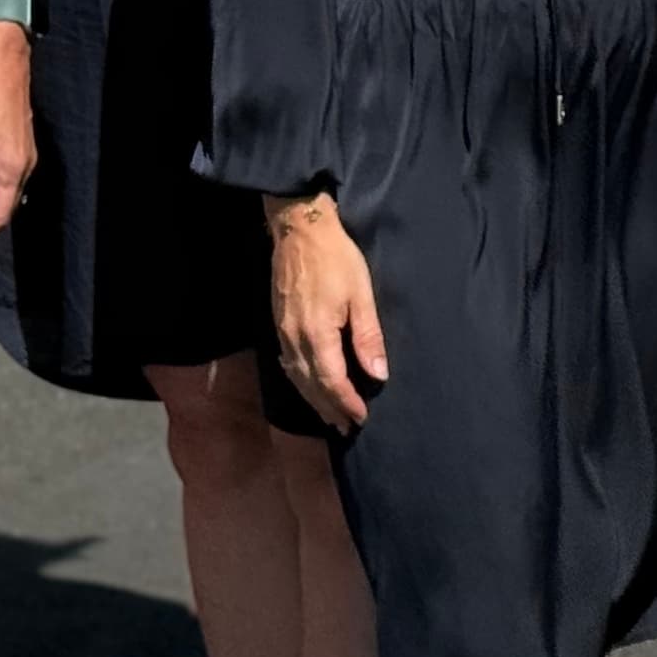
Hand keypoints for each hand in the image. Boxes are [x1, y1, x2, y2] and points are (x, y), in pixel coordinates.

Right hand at [266, 193, 384, 433]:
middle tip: (346, 427)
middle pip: (311, 385)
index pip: (332, 381)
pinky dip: (299, 381)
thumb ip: (368, 336)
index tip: (361, 417)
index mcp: (317, 334)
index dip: (347, 402)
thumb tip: (378, 373)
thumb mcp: (360, 294)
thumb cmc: (336, 257)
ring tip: (329, 415)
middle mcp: (295, 338)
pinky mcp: (278, 323)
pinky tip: (307, 385)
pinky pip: (288, 363)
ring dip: (313, 400)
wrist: (300, 228)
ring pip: (296, 376)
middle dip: (329, 408)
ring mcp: (283, 331)